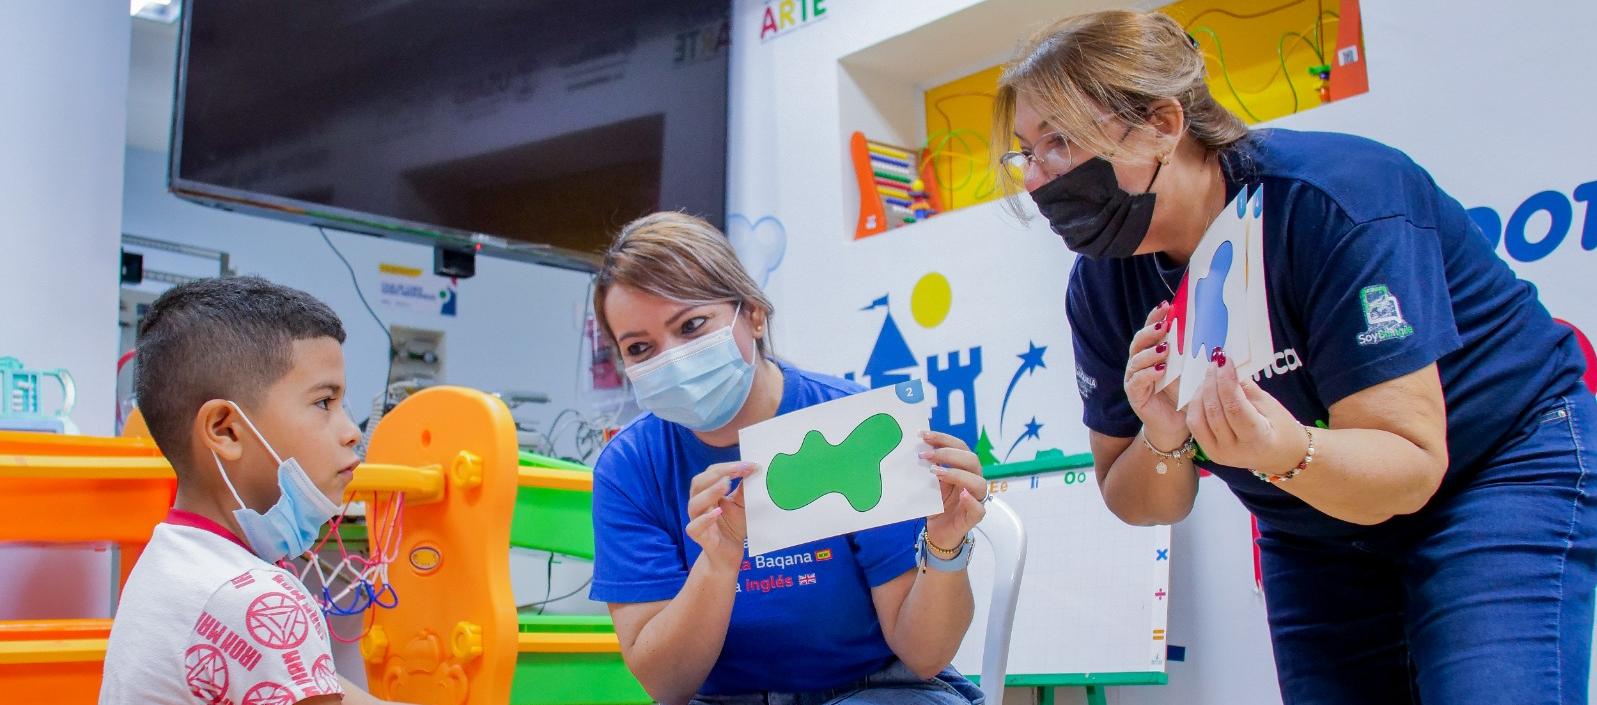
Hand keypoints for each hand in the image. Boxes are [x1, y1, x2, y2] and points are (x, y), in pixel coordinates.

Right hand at [686, 461, 753, 573]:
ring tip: (726, 484)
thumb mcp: (742, 504)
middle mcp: (699, 503)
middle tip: (737, 470)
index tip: (749, 465)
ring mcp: (697, 520)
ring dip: (710, 491)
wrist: (730, 553)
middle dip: (717, 474)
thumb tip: (754, 469)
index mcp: (708, 492)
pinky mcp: (699, 537)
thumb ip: (744, 489)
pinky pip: (694, 526)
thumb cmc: (734, 526)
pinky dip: (705, 519)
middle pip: (698, 483)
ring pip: (694, 503)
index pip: (712, 473)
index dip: (728, 467)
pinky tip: (717, 512)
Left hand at [918, 431, 986, 548]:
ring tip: (935, 472)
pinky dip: (971, 501)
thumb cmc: (936, 504)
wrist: (938, 532)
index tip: (923, 435)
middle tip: (925, 455)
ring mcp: (976, 499)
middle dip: (948, 453)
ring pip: (978, 482)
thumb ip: (928, 468)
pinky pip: (979, 508)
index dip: (943, 439)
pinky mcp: (974, 517)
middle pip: (971, 460)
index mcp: (963, 468)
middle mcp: (973, 480)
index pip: (960, 447)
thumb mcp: (929, 483)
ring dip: (957, 474)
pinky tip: (962, 495)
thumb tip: (915, 449)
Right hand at [1125, 301, 1188, 449]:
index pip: (1152, 331)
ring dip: (1150, 352)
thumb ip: (1193, 354)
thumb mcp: (1191, 371)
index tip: (1167, 305)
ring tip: (1164, 348)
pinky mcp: (1134, 394)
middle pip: (1139, 341)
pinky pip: (1137, 380)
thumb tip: (1213, 332)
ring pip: (1136, 359)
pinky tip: (1160, 370)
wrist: (1177, 426)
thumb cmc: (1185, 396)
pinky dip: (1148, 374)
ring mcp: (1135, 378)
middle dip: (1150, 331)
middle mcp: (1140, 363)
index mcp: (1153, 353)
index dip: (1156, 317)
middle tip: (1163, 325)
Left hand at [1186, 349, 1309, 472]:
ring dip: (1201, 393)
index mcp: (1257, 440)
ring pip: (1199, 419)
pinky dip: (1195, 406)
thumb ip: (1247, 389)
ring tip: (1209, 375)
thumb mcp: (1271, 406)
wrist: (1280, 455)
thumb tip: (1228, 368)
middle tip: (1215, 363)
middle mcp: (1234, 450)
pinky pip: (1195, 426)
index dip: (1227, 382)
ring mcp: (1218, 453)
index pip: (1235, 408)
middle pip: (1215, 412)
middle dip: (1212, 383)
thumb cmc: (1281, 428)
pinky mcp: (1209, 452)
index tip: (1224, 361)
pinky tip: (1203, 391)